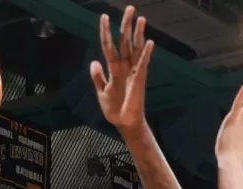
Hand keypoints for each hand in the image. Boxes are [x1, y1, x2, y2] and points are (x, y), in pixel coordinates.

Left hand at [89, 6, 154, 134]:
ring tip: (141, 19)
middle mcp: (125, 66)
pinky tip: (148, 42)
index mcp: (114, 67)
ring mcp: (133, 71)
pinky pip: (143, 63)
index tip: (104, 17)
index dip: (106, 31)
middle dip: (127, 25)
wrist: (123, 122)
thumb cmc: (113, 108)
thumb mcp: (101, 91)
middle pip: (125, 41)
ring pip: (135, 48)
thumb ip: (98, 77)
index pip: (109, 45)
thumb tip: (94, 62)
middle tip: (130, 8)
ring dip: (138, 34)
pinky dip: (145, 53)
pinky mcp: (140, 79)